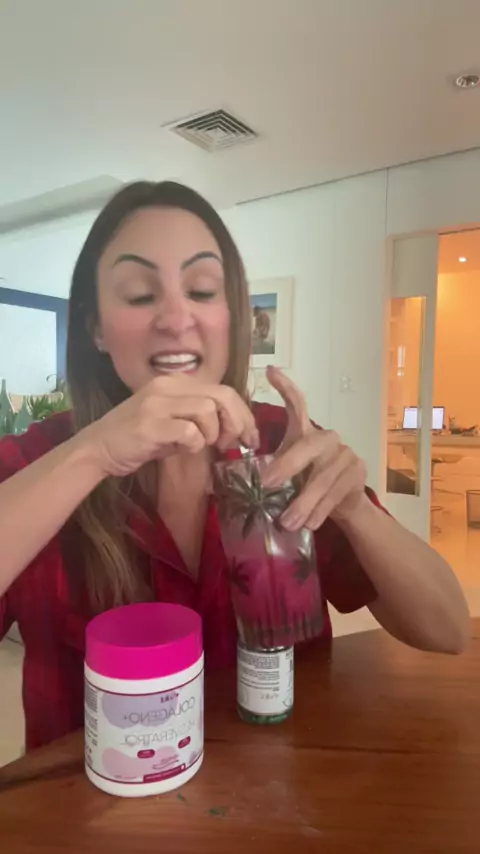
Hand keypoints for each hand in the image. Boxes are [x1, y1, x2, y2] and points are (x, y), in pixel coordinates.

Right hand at [78, 375, 258, 477]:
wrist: (97, 449)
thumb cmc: (136, 440)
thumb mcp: (171, 423)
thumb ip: (198, 420)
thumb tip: (233, 429)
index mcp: (175, 383)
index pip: (223, 390)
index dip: (243, 414)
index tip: (248, 437)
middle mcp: (167, 386)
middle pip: (222, 396)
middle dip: (237, 423)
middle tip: (234, 444)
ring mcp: (158, 403)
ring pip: (208, 412)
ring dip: (212, 434)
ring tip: (202, 446)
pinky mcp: (150, 424)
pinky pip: (190, 431)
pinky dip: (195, 444)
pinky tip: (184, 450)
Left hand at [262, 367, 366, 530]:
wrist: (344, 507)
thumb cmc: (307, 486)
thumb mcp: (287, 476)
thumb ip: (270, 472)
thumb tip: (224, 485)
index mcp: (306, 433)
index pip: (298, 405)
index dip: (285, 387)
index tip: (270, 370)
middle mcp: (327, 438)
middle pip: (307, 446)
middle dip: (287, 465)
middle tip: (268, 484)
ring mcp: (345, 454)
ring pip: (321, 478)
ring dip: (302, 503)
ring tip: (287, 522)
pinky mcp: (357, 474)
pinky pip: (335, 494)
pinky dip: (319, 512)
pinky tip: (309, 525)